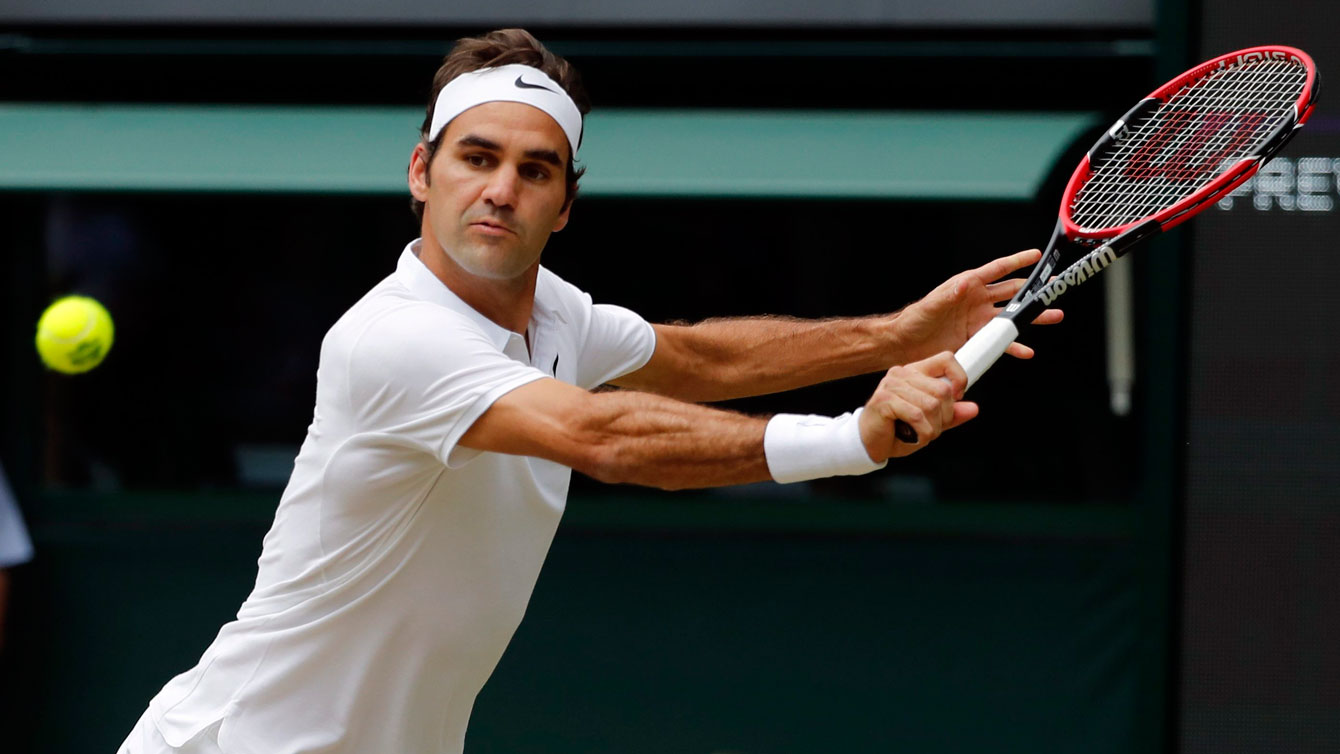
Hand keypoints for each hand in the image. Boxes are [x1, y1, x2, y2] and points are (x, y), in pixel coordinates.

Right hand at [859, 352, 977, 460]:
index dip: (959, 379)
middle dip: (944, 417)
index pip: (946, 359)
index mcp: (915, 372)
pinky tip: (910, 436)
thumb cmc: (896, 429)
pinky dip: (920, 433)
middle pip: (943, 390)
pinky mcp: (884, 399)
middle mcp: (902, 374)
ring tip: (918, 433)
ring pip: (932, 405)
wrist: (869, 443)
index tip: (955, 399)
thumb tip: (973, 409)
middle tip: (930, 427)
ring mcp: (892, 385)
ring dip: (931, 428)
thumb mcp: (930, 422)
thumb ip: (951, 414)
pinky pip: (917, 416)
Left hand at [893, 249, 1063, 361]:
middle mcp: (977, 302)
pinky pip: (1000, 343)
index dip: (1017, 261)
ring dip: (1032, 318)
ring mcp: (979, 322)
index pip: (997, 270)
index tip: (1037, 256)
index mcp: (968, 286)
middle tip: (1053, 289)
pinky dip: (1013, 347)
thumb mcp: (931, 304)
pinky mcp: (977, 340)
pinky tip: (1026, 351)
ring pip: (1012, 318)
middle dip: (1034, 291)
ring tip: (1054, 316)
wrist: (905, 345)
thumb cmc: (914, 319)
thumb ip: (949, 294)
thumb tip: (965, 283)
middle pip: (1012, 293)